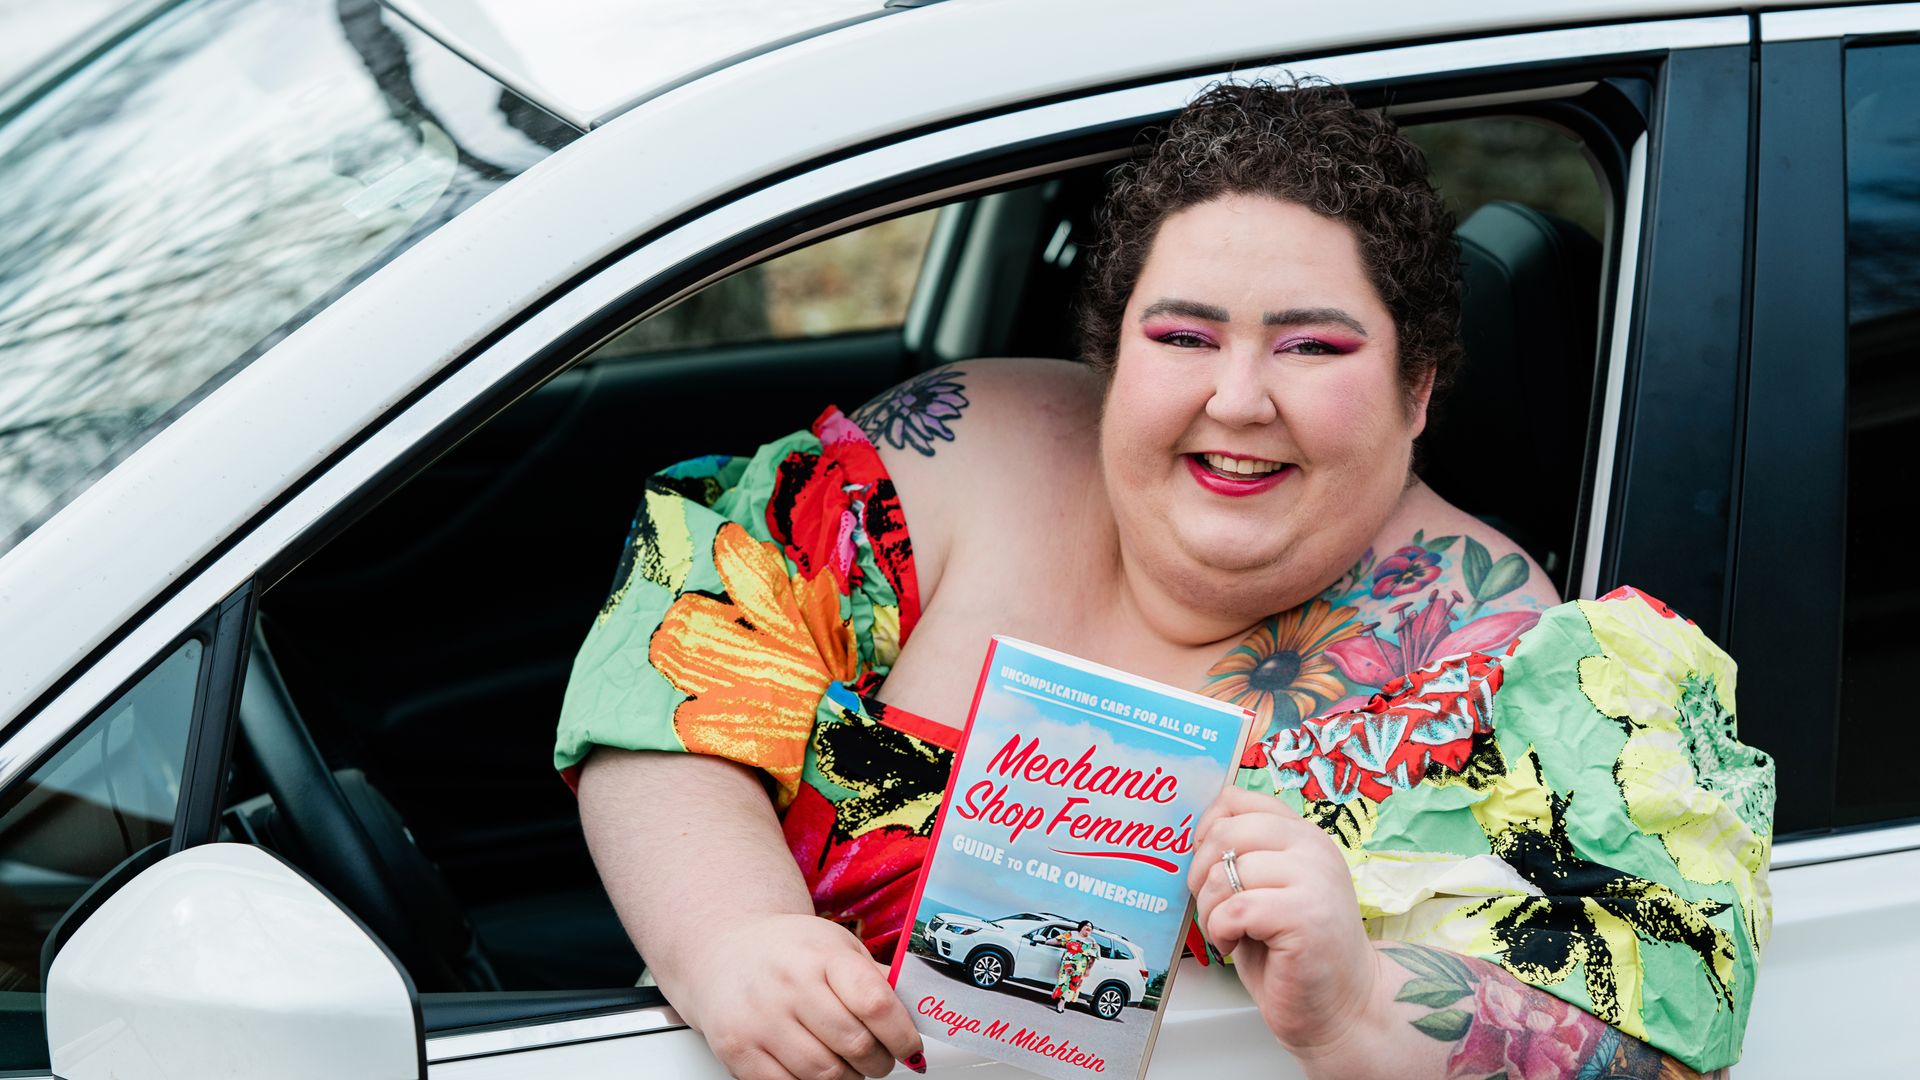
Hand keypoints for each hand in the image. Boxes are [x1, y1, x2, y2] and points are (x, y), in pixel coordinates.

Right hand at [668, 912, 924, 1078]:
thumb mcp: (837, 946)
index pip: (875, 1003)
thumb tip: (919, 1013)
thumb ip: (875, 979)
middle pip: (855, 1046)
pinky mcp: (738, 1051)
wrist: (726, 952)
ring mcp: (760, 1020)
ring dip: (851, 1078)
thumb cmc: (788, 950)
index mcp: (821, 955)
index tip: (910, 1046)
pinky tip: (821, 1070)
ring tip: (853, 1065)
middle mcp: (788, 985)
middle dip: (881, 1062)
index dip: (902, 1034)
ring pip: (826, 1075)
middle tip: (883, 1059)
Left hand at [1188, 787, 1381, 1059]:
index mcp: (1302, 835)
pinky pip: (1234, 908)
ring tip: (1227, 931)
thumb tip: (1193, 837)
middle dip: (1200, 873)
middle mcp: (1312, 848)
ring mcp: (1313, 879)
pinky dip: (1220, 930)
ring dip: (1208, 910)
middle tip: (1212, 907)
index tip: (1207, 865)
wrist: (1341, 1005)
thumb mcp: (1268, 888)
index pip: (1237, 799)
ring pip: (1224, 873)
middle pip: (1225, 832)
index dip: (1206, 830)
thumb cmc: (1293, 951)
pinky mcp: (1304, 915)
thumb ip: (1244, 855)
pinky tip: (1234, 945)